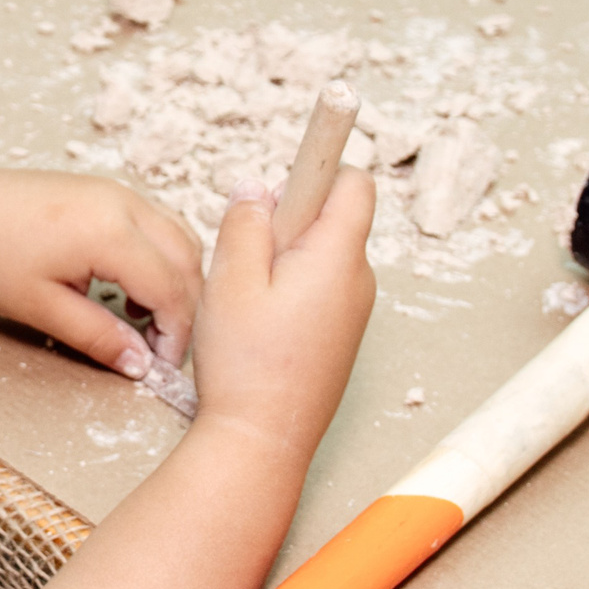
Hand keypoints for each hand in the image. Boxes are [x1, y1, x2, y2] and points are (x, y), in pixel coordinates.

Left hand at [0, 165, 203, 380]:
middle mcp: (126, 204)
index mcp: (111, 233)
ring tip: (148, 324)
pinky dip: (162, 259)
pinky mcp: (112, 192)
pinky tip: (134, 291)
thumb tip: (141, 365)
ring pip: (180, 239)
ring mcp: (121, 192)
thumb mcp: (42, 307)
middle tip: (162, 350)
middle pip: (188, 261)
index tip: (162, 367)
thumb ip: (98, 336)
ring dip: (177, 282)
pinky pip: (159, 225)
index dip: (176, 334)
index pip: (172, 289)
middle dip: (185, 310)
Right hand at [190, 169, 376, 459]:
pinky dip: (290, 289)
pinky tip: (260, 322)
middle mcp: (358, 281)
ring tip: (249, 299)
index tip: (306, 147)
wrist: (264, 441)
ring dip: (285, 259)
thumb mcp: (231, 279)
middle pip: (332, 217)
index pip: (353, 183)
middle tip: (248, 257)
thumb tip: (258, 188)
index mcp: (337, 257)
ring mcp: (354, 310)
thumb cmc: (248, 365)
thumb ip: (247, 222)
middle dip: (288, 220)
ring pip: (322, 255)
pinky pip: (320, 287)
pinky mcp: (342, 334)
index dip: (322, 164)